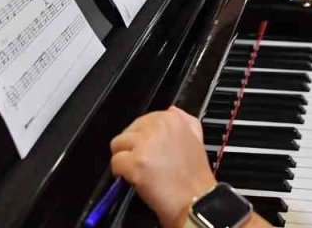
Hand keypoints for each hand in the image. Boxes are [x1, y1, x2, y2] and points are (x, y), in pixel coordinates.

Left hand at [111, 107, 216, 227]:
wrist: (194, 200)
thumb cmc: (194, 175)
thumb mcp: (196, 138)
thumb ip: (185, 120)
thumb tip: (172, 109)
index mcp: (172, 119)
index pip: (142, 121)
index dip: (143, 138)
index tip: (150, 151)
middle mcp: (157, 127)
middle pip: (127, 132)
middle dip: (132, 148)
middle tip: (146, 163)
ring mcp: (145, 145)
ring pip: (117, 145)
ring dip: (124, 159)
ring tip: (140, 171)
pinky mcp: (134, 163)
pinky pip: (115, 163)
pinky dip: (120, 173)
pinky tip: (134, 179)